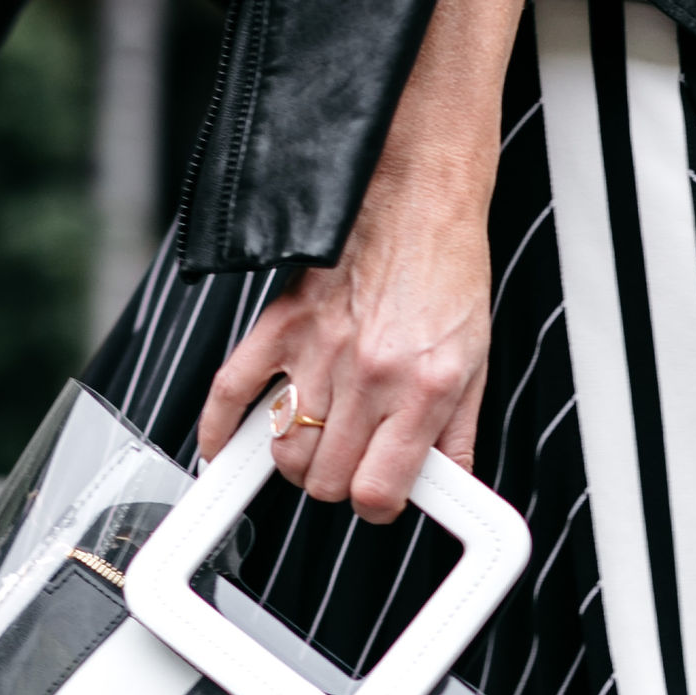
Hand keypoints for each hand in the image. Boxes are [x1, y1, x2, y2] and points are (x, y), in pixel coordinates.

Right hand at [198, 0, 543, 519]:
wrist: (417, 192)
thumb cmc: (447, 265)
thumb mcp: (476, 356)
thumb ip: (458, 430)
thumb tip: (449, 486)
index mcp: (422, 387)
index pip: (377, 492)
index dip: (378, 502)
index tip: (381, 491)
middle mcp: (369, 375)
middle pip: (323, 479)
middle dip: (337, 480)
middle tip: (353, 459)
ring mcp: (320, 350)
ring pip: (283, 450)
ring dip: (295, 458)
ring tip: (317, 440)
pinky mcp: (282, 321)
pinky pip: (232, 390)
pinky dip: (219, 430)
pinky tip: (222, 450)